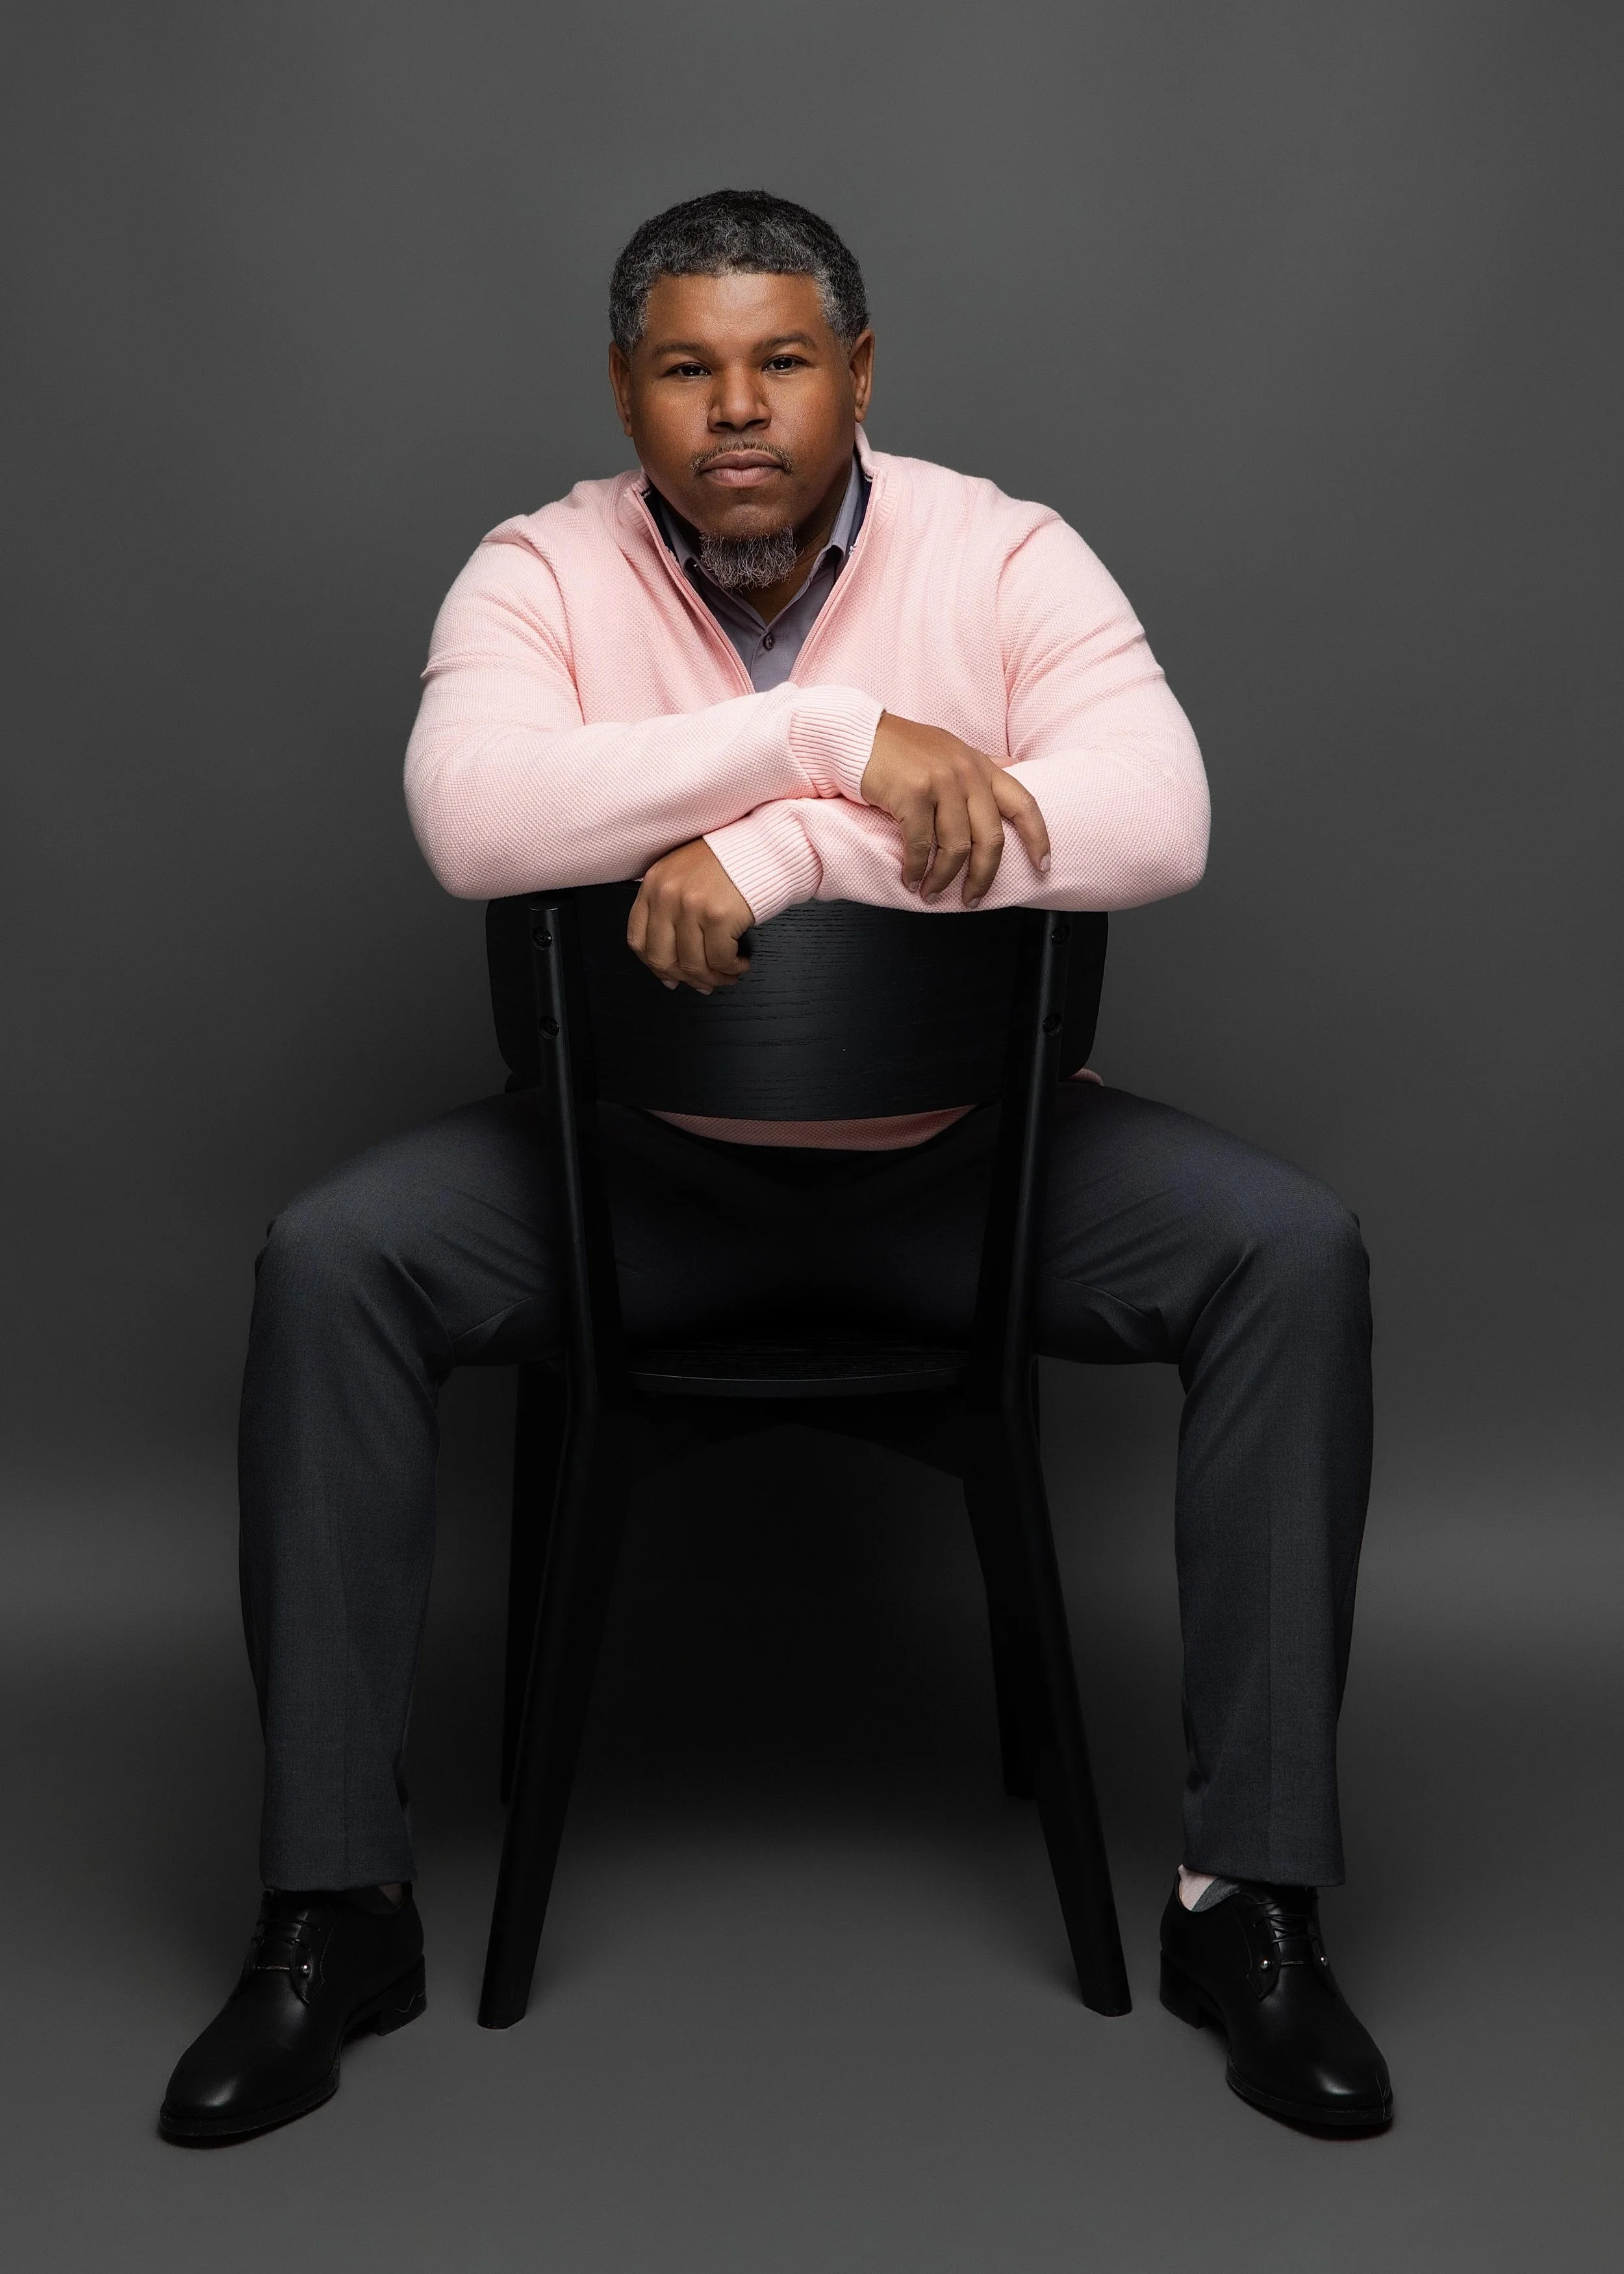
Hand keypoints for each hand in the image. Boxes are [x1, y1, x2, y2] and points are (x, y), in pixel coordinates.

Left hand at [627, 838, 753, 992]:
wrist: (765, 847)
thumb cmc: (730, 863)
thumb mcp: (685, 877)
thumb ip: (670, 913)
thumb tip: (670, 970)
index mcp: (654, 884)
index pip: (638, 940)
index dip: (655, 966)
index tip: (671, 975)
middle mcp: (667, 894)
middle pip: (662, 958)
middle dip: (686, 978)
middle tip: (704, 981)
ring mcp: (690, 905)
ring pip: (693, 964)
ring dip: (714, 978)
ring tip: (727, 974)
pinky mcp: (718, 915)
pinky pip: (720, 959)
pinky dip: (732, 969)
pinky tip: (740, 963)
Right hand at [859, 712, 1050, 903]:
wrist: (858, 734)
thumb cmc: (901, 748)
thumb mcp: (951, 750)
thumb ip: (981, 765)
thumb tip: (1013, 766)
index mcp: (980, 765)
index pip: (1023, 803)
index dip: (1038, 838)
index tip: (1042, 865)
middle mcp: (966, 772)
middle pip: (990, 838)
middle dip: (983, 876)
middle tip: (972, 898)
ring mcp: (940, 782)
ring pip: (956, 847)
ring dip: (943, 879)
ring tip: (932, 892)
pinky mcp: (913, 794)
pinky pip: (921, 845)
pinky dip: (916, 869)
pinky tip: (910, 878)